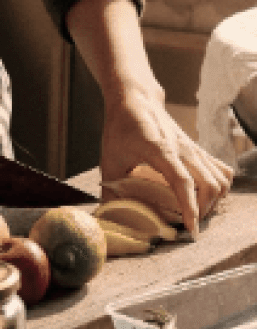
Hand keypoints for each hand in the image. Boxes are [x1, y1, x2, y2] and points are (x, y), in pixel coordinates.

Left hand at [100, 86, 234, 235]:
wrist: (134, 98)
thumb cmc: (120, 126)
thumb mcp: (109, 159)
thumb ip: (109, 190)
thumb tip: (107, 216)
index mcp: (160, 151)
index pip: (183, 182)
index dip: (189, 208)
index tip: (191, 230)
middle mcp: (183, 149)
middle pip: (210, 184)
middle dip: (203, 209)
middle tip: (187, 221)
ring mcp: (193, 148)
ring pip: (221, 178)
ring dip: (213, 199)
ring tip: (196, 209)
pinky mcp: (197, 148)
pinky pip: (221, 169)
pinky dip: (219, 185)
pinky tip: (203, 194)